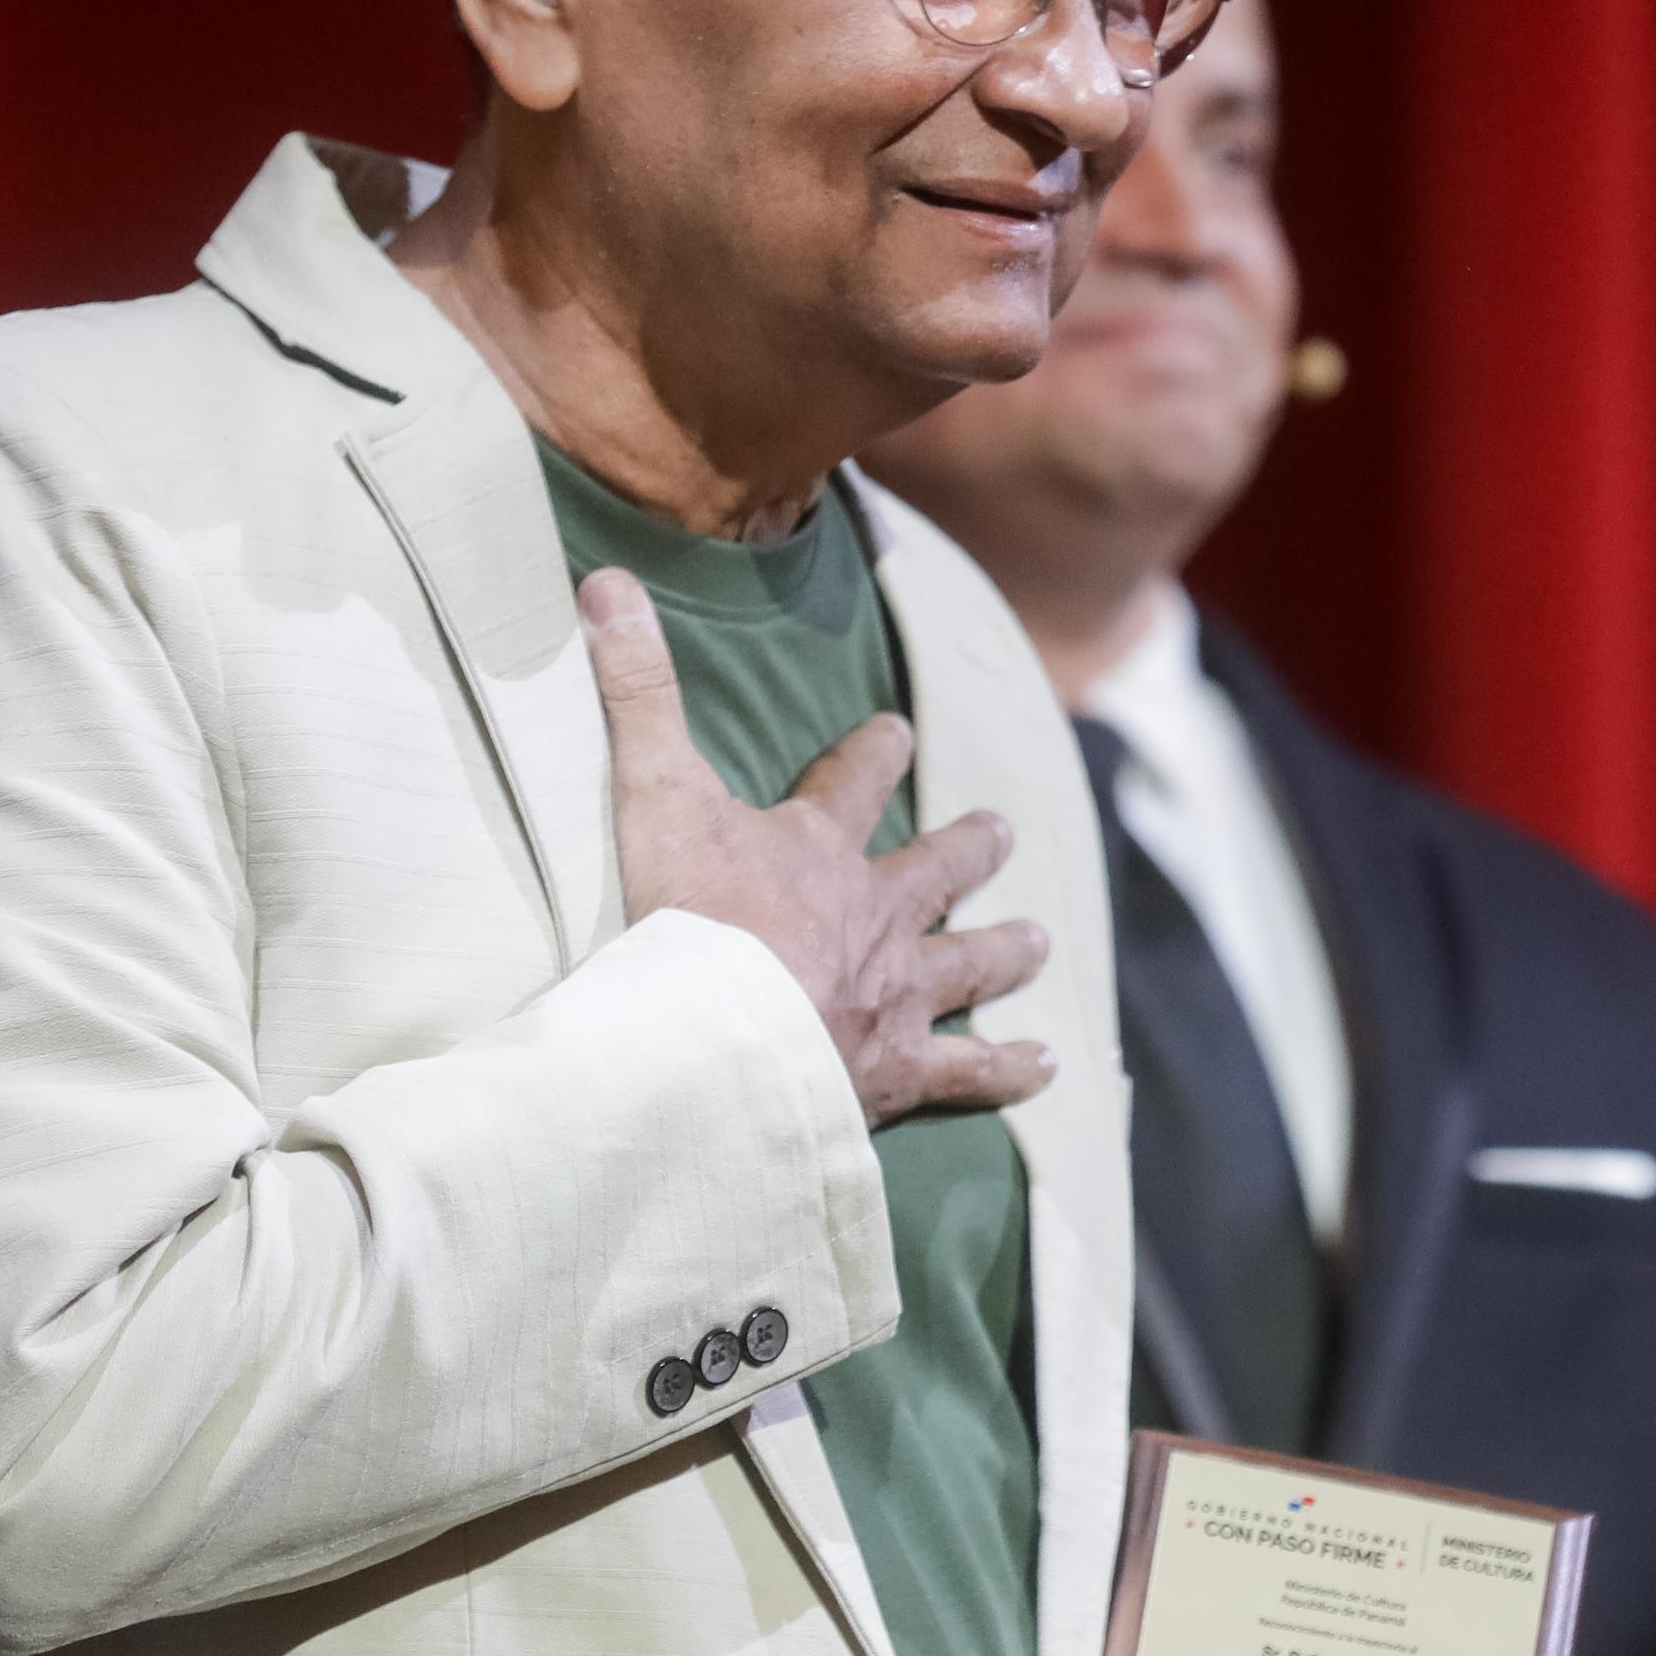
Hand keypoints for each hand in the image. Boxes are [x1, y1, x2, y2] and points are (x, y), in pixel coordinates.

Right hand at [582, 568, 1055, 1122]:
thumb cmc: (677, 917)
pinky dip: (1008, 1072)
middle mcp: (871, 916)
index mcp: (815, 848)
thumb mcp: (650, 790)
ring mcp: (891, 995)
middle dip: (966, 849)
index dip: (873, 753)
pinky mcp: (895, 1070)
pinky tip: (1046, 1069)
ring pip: (966, 966)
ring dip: (1002, 952)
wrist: (706, 1041)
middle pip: (935, 872)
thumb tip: (609, 583)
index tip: (896, 731)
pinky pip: (968, 1072)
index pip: (852, 782)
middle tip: (1001, 830)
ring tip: (1039, 944)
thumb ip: (635, 691)